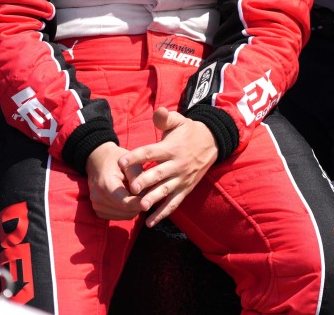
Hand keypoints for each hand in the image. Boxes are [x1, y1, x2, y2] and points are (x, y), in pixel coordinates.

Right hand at [85, 142, 141, 219]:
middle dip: (139, 204)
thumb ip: (138, 178)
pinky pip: (119, 216)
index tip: (153, 197)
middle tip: (147, 192)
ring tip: (137, 193)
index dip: (141, 202)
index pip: (126, 203)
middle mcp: (98, 198)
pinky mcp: (99, 212)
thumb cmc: (117, 160)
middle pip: (126, 211)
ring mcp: (97, 206)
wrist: (98, 161)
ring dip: (134, 208)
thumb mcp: (130, 163)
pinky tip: (130, 198)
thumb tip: (144, 195)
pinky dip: (127, 210)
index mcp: (105, 185)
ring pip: (125, 216)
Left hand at [117, 107, 217, 227]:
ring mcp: (182, 179)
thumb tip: (157, 112)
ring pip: (166, 190)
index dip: (135, 157)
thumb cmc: (189, 132)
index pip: (150, 152)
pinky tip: (150, 222)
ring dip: (154, 199)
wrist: (213, 142)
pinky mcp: (186, 189)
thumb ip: (165, 118)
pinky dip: (163, 213)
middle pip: (158, 174)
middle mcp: (177, 164)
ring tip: (142, 207)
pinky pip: (174, 203)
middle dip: (145, 181)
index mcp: (171, 148)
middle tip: (132, 188)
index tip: (120, 161)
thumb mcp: (179, 121)